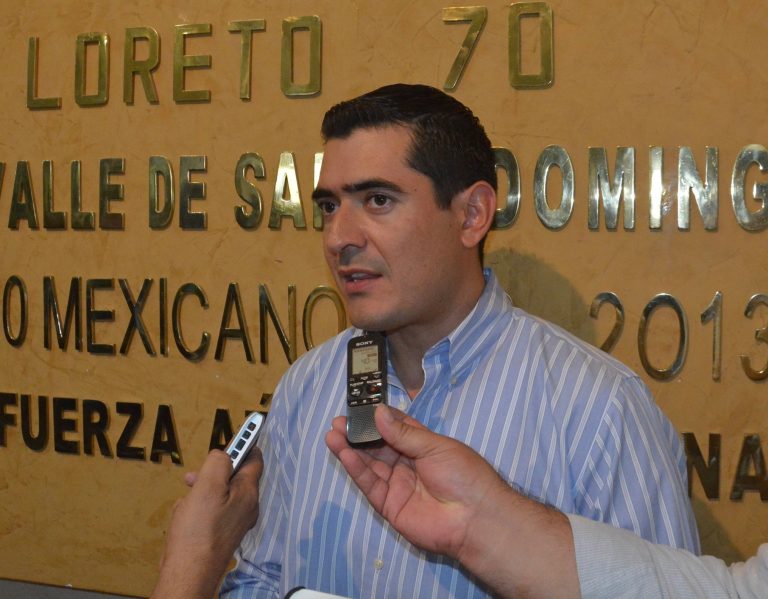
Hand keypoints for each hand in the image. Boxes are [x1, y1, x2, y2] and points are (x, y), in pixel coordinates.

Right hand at [151, 449, 262, 598]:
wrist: (189, 574)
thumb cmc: (198, 532)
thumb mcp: (207, 487)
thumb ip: (218, 463)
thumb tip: (223, 454)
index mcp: (247, 493)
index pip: (254, 459)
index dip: (246, 442)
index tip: (245, 427)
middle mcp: (246, 507)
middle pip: (234, 476)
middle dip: (213, 472)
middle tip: (195, 476)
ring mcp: (235, 522)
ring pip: (219, 494)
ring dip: (201, 491)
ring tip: (186, 501)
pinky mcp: (221, 534)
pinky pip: (211, 511)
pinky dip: (197, 509)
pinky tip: (184, 517)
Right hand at [325, 405, 509, 560]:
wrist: (474, 518)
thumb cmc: (463, 475)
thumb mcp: (435, 446)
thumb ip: (403, 433)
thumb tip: (378, 413)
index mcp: (423, 446)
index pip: (395, 427)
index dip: (377, 418)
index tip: (358, 407)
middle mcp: (407, 464)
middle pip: (378, 446)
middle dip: (358, 433)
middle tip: (338, 422)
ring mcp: (397, 485)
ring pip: (369, 464)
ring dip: (350, 449)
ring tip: (333, 434)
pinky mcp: (389, 505)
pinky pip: (370, 484)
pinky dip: (356, 469)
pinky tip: (344, 454)